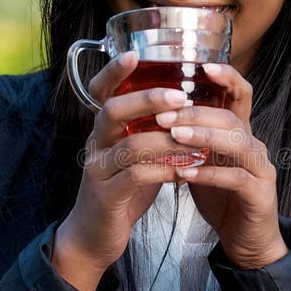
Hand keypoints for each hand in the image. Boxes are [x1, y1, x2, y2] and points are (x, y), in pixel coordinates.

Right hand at [53, 51, 191, 290]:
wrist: (94, 237)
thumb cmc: (121, 191)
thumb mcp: (134, 156)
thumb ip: (150, 132)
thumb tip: (183, 105)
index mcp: (103, 131)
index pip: (100, 92)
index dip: (114, 72)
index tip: (135, 53)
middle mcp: (95, 144)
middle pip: (113, 111)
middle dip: (147, 100)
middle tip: (179, 96)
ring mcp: (97, 171)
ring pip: (130, 146)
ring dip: (166, 141)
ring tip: (196, 141)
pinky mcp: (106, 197)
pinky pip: (135, 178)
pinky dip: (163, 172)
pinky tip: (184, 172)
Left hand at [155, 63, 287, 269]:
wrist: (247, 239)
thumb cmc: (222, 197)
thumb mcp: (204, 161)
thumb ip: (190, 139)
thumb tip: (154, 114)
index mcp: (241, 133)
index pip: (241, 94)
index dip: (226, 77)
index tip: (202, 66)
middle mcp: (254, 145)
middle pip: (232, 117)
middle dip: (197, 113)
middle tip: (164, 115)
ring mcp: (261, 169)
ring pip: (238, 143)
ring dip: (204, 137)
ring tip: (175, 136)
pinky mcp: (260, 195)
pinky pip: (237, 179)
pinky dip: (210, 175)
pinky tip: (186, 174)